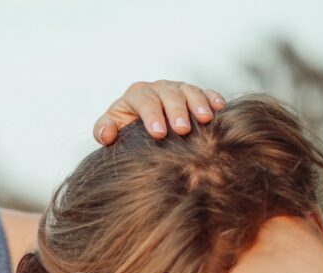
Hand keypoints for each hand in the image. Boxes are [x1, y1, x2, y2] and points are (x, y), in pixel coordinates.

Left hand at [94, 80, 225, 144]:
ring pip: (189, 91)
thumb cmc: (124, 129)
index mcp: (137, 95)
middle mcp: (158, 88)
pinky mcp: (194, 94)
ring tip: (205, 119)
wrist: (140, 127)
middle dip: (176, 111)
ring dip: (198, 104)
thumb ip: (103, 130)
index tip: (158, 133)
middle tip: (182, 129)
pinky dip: (212, 98)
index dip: (151, 115)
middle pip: (169, 94)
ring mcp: (178, 89)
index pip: (144, 101)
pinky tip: (219, 108)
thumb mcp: (110, 128)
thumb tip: (107, 133)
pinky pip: (205, 93)